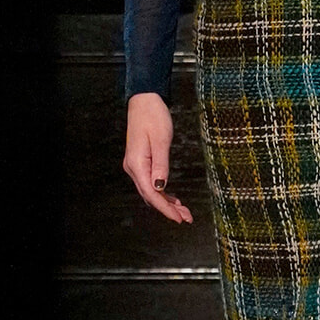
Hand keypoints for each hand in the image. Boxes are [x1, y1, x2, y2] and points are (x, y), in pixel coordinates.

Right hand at [123, 92, 192, 222]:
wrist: (144, 101)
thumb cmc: (153, 117)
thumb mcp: (161, 140)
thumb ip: (161, 165)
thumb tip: (160, 187)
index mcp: (137, 164)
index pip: (151, 193)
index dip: (165, 208)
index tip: (178, 218)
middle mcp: (134, 168)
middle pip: (150, 195)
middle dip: (168, 209)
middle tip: (186, 218)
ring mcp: (136, 165)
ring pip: (151, 191)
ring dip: (166, 202)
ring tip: (183, 212)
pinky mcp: (141, 162)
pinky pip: (151, 182)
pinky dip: (163, 192)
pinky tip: (173, 199)